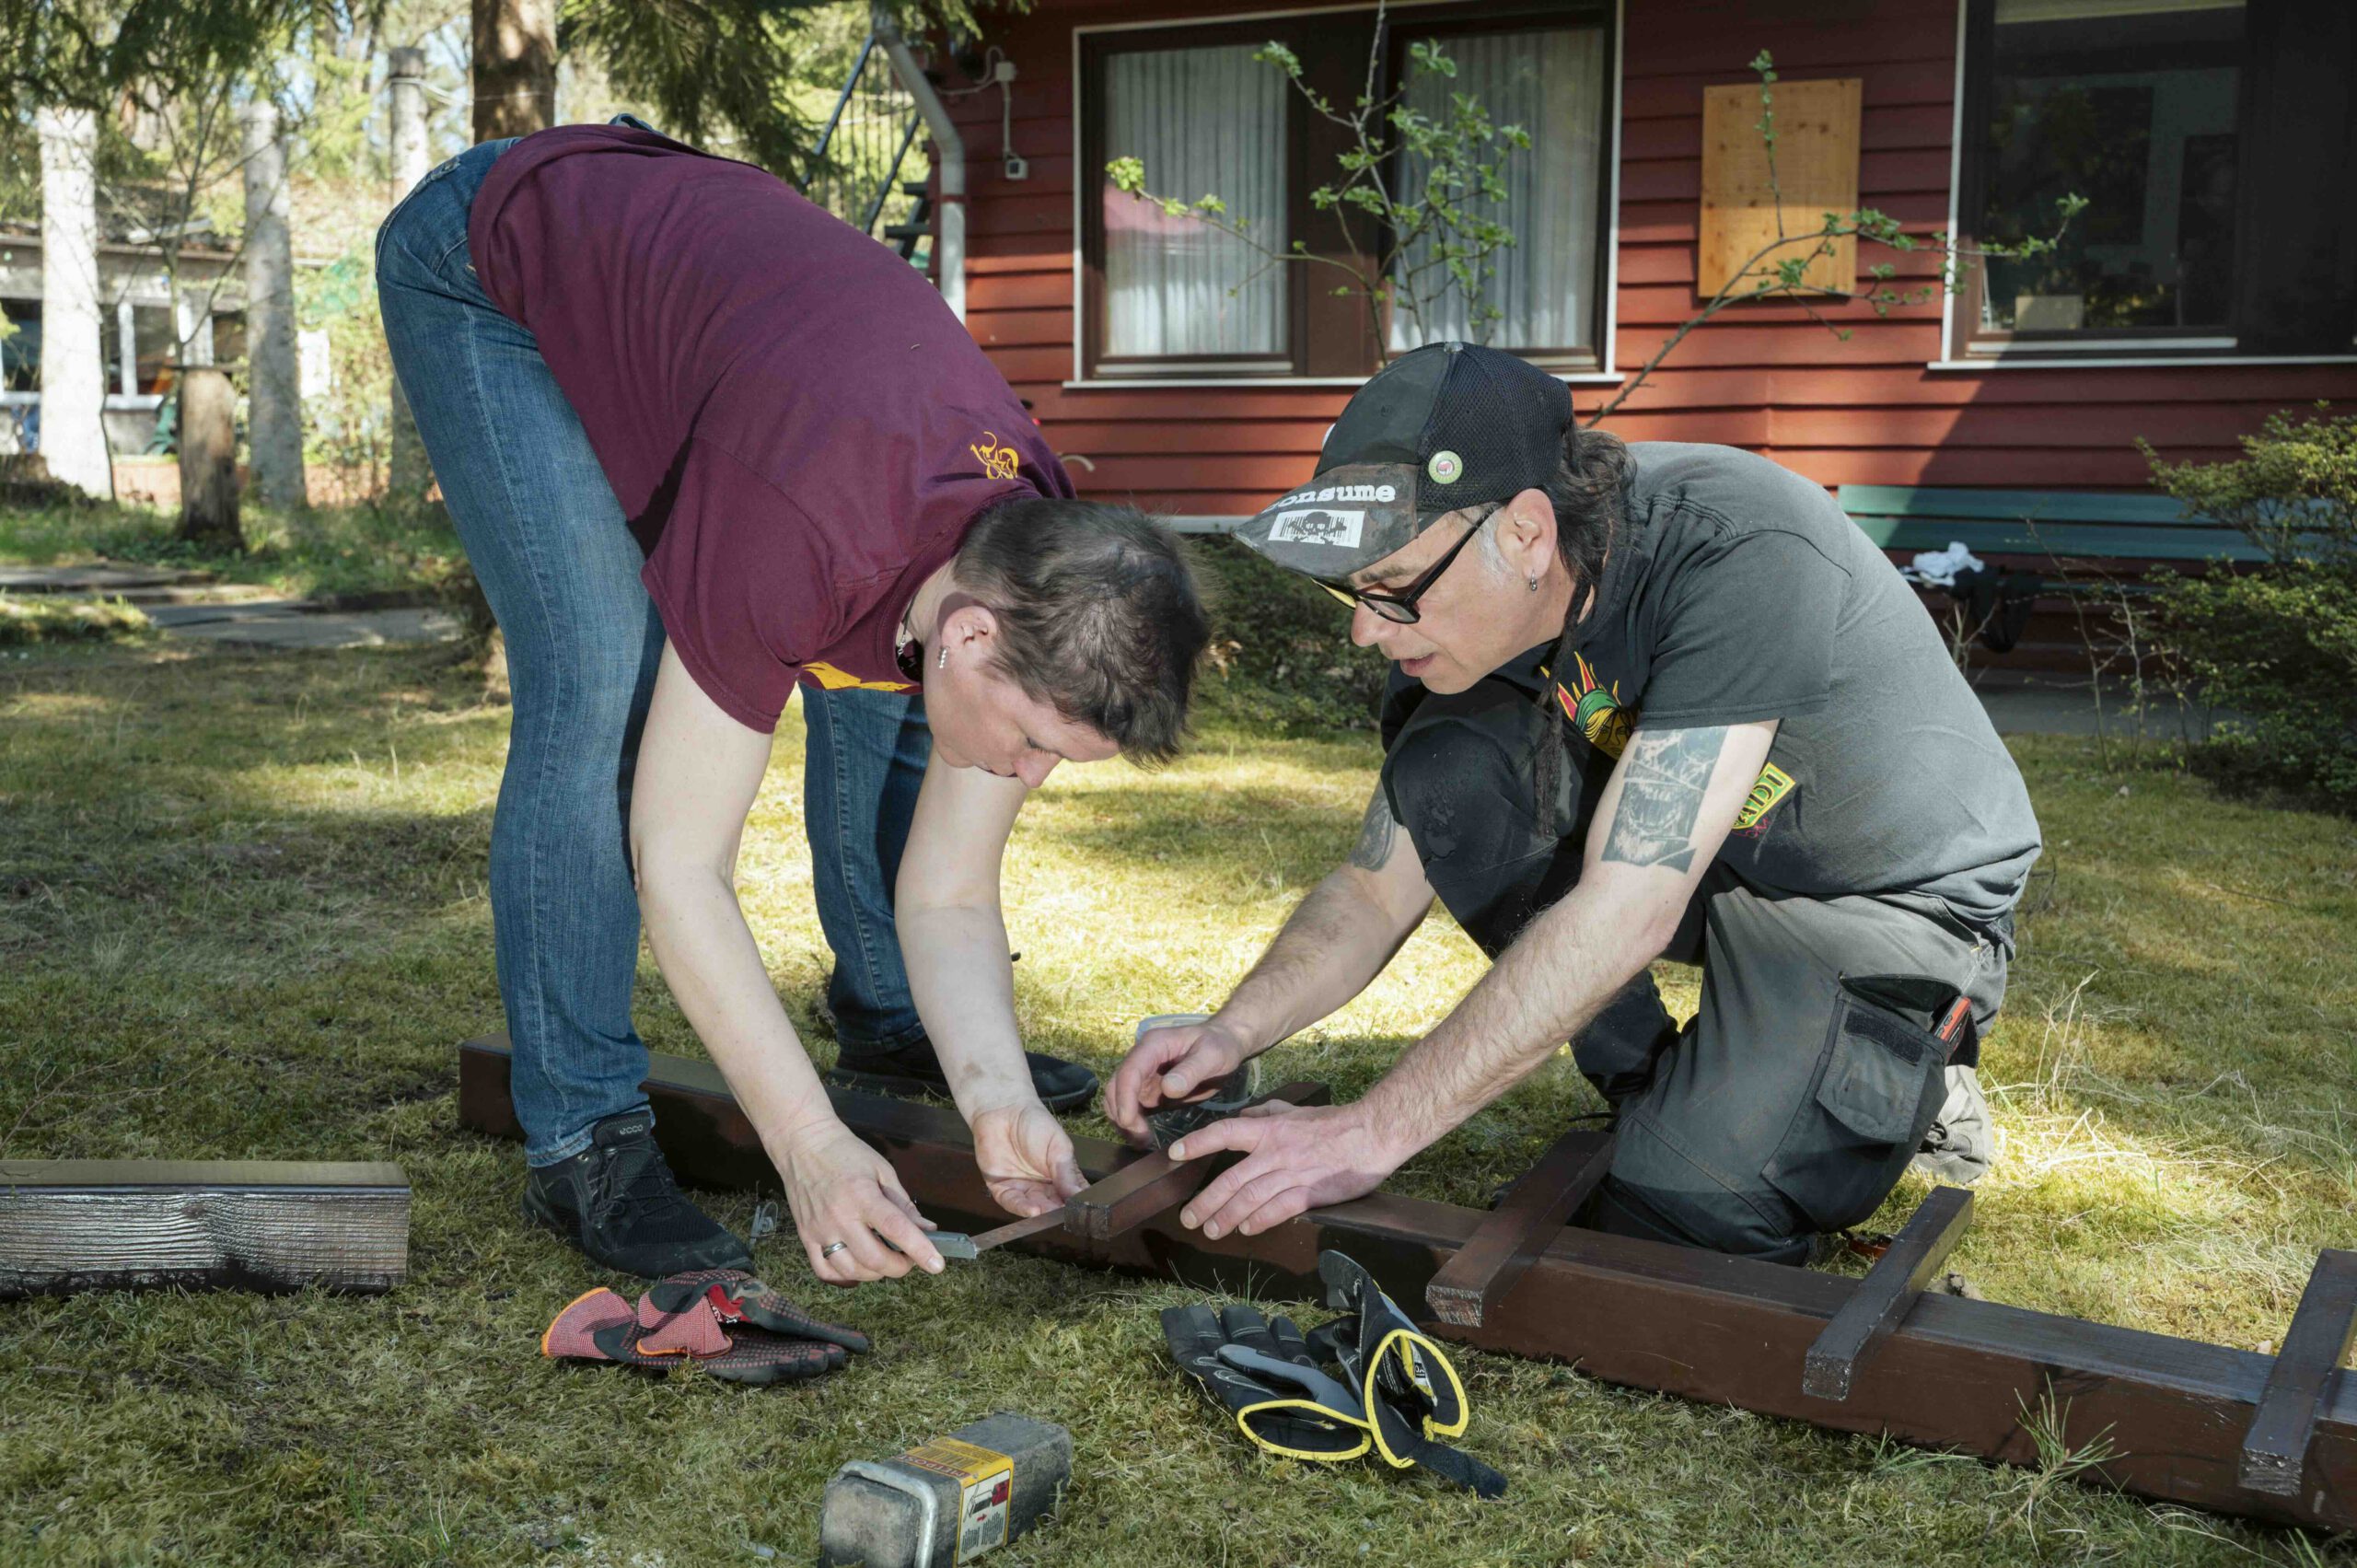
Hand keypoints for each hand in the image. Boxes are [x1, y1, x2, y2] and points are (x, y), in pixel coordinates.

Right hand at [773, 1117, 942, 1284]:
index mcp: (862, 1196)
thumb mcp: (882, 1170)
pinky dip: (846, 1276)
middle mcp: (839, 1217)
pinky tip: (859, 1266)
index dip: (919, 1249)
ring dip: (875, 1273)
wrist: (803, 1144)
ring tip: (886, 1260)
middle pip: (874, 1258)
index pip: (896, 1229)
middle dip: (900, 1266)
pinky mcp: (805, 1236)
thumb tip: (927, 1229)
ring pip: (851, 1270)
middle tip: (910, 1259)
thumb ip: (903, 1203)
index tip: (937, 1265)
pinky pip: (825, 1271)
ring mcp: (819, 1230)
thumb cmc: (846, 1153)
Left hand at [971, 1101, 1084, 1216]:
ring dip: (1041, 1213)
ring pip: (1033, 1208)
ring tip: (1049, 1213)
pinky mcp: (1002, 1189)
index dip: (1077, 1206)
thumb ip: (1067, 1173)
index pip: (1072, 1197)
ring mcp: (1023, 1190)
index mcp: (1061, 1178)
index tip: (1083, 1212)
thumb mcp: (1059, 1147)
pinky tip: (1033, 1210)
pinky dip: (1022, 1208)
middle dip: (1058, 1212)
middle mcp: (1043, 1188)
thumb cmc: (1036, 1124)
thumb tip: (1079, 1195)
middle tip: (1065, 1216)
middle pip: (1053, 1207)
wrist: (1005, 1110)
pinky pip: (1012, 1203)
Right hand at [1105, 1018, 1250, 1145]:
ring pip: (1119, 1097)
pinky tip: (1142, 1138)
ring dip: (1123, 1120)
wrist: (1225, 1044)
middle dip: (1122, 1113)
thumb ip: (1191, 1071)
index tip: (1129, 1122)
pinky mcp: (1149, 1089)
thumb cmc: (1220, 1046)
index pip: (1130, 1071)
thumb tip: (1168, 1089)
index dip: (1125, 1097)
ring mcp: (1144, 1074)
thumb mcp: (1212, 1056)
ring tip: (1140, 1142)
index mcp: (1154, 1045)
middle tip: (1140, 1138)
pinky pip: (1132, 1105)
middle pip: (1117, 1085)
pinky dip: (1131, 1122)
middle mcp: (1143, 1058)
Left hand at [1169, 1101, 1413, 1239]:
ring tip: (1210, 1231)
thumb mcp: (1297, 1110)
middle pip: (1230, 1179)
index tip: (1174, 1154)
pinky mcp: (1310, 1192)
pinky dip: (1259, 1221)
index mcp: (1269, 1129)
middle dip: (1206, 1201)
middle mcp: (1274, 1151)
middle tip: (1188, 1218)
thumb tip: (1247, 1112)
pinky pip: (1278, 1209)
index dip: (1197, 1143)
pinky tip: (1245, 1229)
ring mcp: (1292, 1173)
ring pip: (1249, 1199)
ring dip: (1226, 1217)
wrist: (1372, 1133)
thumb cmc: (1336, 1122)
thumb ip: (1270, 1111)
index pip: (1224, 1132)